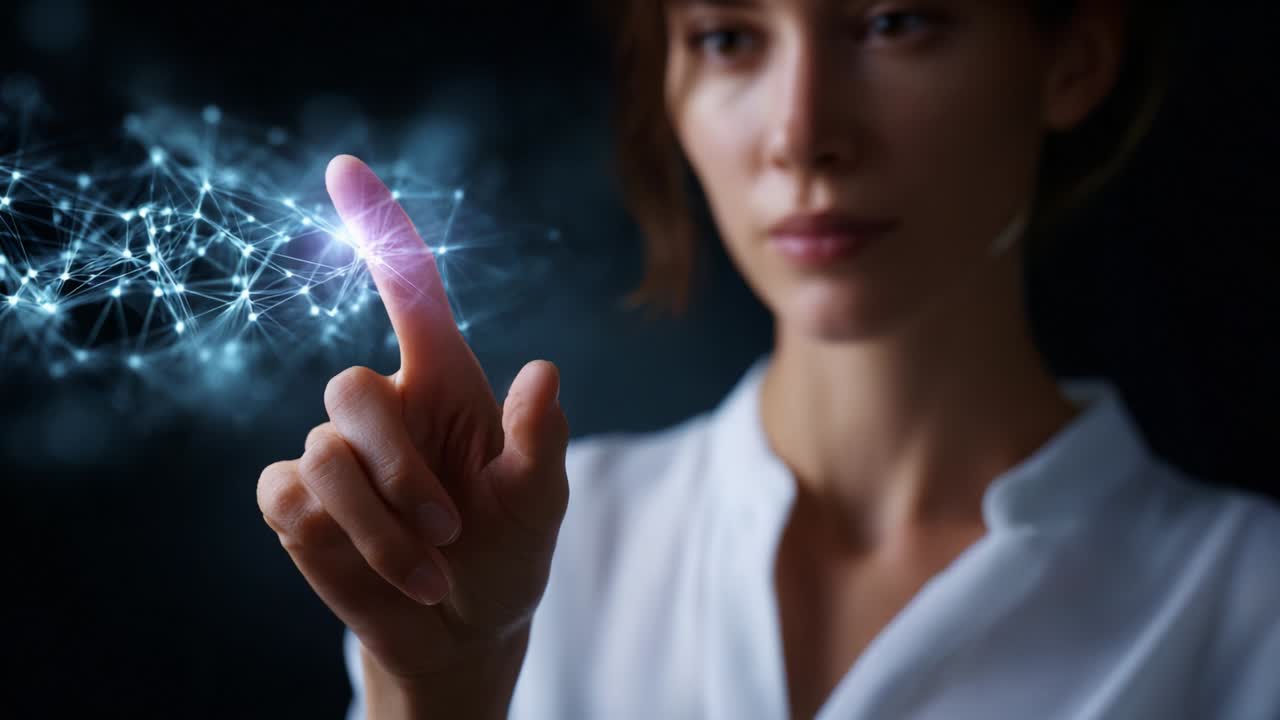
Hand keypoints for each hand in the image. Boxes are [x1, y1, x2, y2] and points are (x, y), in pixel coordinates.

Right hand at [257, 156, 569, 688]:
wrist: (462, 630)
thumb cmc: (507, 553)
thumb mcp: (540, 502)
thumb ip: (540, 441)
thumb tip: (545, 371)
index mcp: (446, 383)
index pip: (410, 292)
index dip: (378, 227)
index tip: (344, 167)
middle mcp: (384, 406)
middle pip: (348, 388)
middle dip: (399, 472)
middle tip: (450, 533)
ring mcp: (333, 452)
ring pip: (323, 457)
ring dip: (384, 528)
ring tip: (430, 570)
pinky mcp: (294, 500)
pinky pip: (289, 498)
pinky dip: (343, 545)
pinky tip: (379, 572)